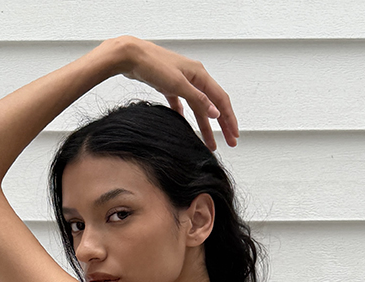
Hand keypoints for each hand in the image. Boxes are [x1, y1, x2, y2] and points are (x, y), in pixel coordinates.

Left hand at [113, 36, 238, 151]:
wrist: (131, 56)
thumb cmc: (154, 65)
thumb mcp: (178, 85)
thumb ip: (198, 99)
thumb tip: (216, 113)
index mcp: (200, 75)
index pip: (221, 100)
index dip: (229, 119)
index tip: (234, 135)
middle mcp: (194, 77)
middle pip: (213, 105)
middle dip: (222, 125)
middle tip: (229, 142)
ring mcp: (182, 81)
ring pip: (198, 107)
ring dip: (205, 125)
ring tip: (210, 143)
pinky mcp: (169, 86)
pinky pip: (182, 103)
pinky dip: (186, 114)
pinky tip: (185, 123)